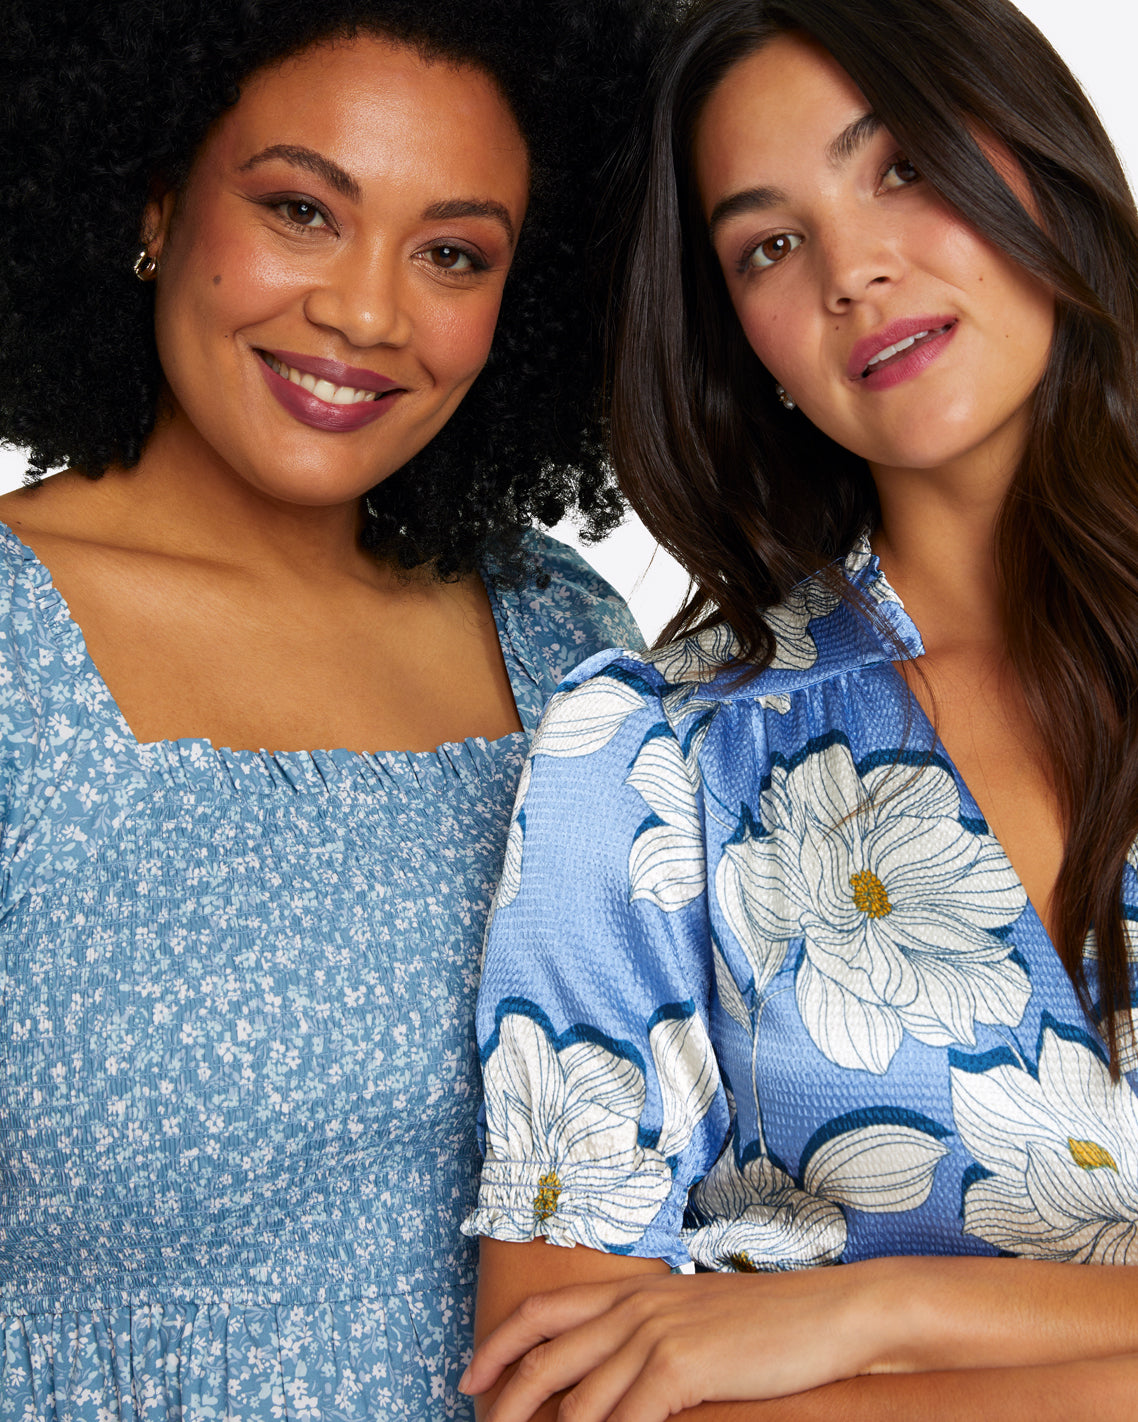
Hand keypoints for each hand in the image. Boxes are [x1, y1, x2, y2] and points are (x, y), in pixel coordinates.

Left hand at [461, 1266, 884, 1420]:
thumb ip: (649, 1335)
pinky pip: (625, 1420)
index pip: (544, 1312)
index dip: (498, 1343)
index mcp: (633, 1290)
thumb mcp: (696, 1318)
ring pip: (578, 1400)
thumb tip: (614, 1372)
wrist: (830, 1311)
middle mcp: (634, 1306)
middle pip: (543, 1356)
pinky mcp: (680, 1366)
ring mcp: (654, 1333)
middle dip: (505, 1400)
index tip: (470, 1376)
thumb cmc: (770, 1322)